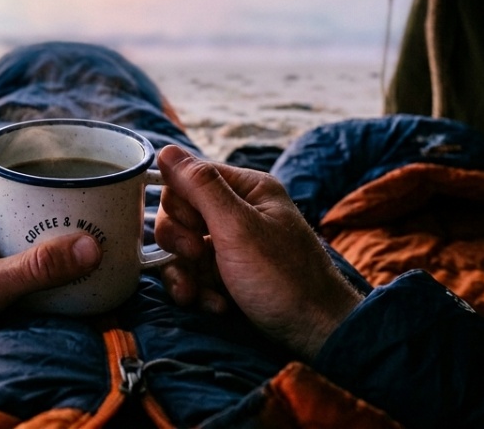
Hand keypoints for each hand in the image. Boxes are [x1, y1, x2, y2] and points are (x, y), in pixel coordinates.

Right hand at [154, 145, 360, 360]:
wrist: (317, 334)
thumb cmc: (284, 278)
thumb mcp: (237, 228)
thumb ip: (200, 187)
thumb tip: (165, 149)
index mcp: (247, 189)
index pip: (187, 180)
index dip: (179, 208)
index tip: (193, 234)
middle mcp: (240, 211)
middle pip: (180, 215)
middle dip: (181, 245)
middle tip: (199, 259)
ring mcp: (234, 244)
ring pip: (184, 248)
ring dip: (187, 274)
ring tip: (201, 296)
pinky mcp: (230, 274)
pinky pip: (196, 273)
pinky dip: (200, 291)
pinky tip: (217, 305)